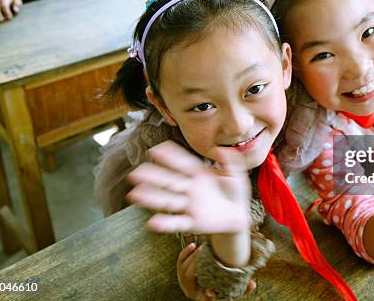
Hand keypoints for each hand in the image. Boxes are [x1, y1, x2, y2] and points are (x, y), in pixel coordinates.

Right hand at [127, 141, 250, 233]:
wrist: (239, 216)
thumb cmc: (235, 191)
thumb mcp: (237, 173)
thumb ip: (230, 160)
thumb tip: (221, 149)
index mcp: (199, 174)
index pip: (182, 163)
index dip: (170, 156)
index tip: (154, 150)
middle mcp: (190, 189)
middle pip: (169, 181)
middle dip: (153, 177)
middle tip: (135, 173)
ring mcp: (189, 205)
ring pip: (168, 201)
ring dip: (151, 198)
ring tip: (134, 195)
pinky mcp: (193, 222)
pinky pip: (177, 223)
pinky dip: (165, 223)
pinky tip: (152, 222)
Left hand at [177, 243, 255, 299]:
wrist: (204, 284)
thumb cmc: (219, 286)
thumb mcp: (229, 289)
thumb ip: (241, 289)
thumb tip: (253, 284)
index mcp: (201, 297)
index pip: (204, 299)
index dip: (208, 296)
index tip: (211, 290)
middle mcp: (190, 290)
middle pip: (189, 277)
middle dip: (197, 264)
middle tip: (209, 254)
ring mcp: (183, 280)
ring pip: (184, 268)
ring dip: (194, 257)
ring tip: (205, 248)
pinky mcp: (181, 270)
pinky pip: (180, 261)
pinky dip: (186, 253)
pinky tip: (194, 245)